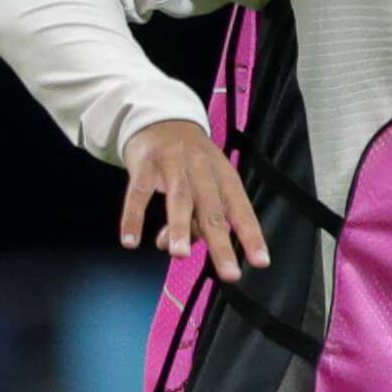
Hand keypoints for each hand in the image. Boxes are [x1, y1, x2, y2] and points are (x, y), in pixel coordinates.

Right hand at [119, 119, 264, 280]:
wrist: (160, 117)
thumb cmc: (188, 162)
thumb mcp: (200, 185)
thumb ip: (190, 220)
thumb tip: (171, 249)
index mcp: (224, 176)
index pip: (241, 210)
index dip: (251, 236)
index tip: (261, 262)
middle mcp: (203, 170)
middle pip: (213, 210)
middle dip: (221, 243)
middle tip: (229, 273)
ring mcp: (174, 164)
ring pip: (179, 199)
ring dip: (179, 228)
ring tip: (179, 255)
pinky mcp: (145, 163)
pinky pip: (138, 193)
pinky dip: (133, 218)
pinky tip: (130, 241)